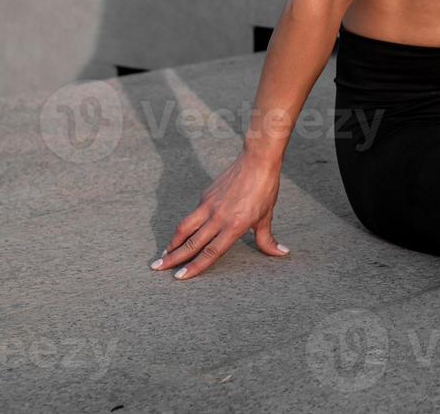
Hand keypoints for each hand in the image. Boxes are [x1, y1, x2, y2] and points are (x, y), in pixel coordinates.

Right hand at [151, 151, 288, 279]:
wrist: (257, 162)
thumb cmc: (265, 190)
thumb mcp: (266, 216)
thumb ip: (266, 239)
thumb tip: (282, 253)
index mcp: (235, 226)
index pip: (211, 252)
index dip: (195, 266)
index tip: (180, 276)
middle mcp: (219, 218)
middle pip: (192, 243)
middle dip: (173, 258)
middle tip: (157, 268)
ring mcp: (209, 206)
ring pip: (185, 228)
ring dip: (172, 243)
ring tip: (163, 255)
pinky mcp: (205, 196)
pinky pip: (192, 215)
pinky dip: (184, 227)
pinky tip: (181, 235)